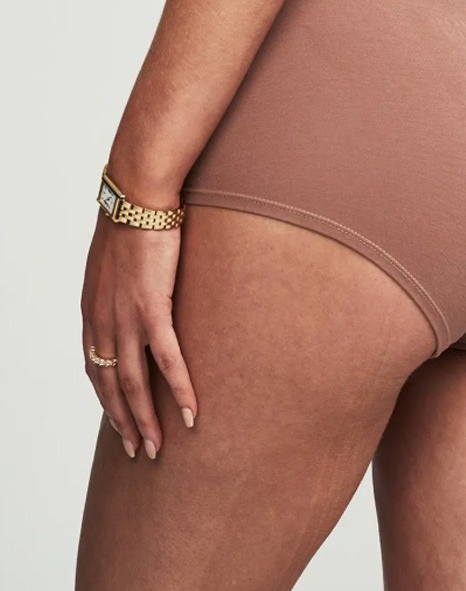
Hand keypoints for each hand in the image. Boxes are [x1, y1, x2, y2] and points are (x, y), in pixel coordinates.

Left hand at [80, 209, 196, 458]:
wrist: (136, 199)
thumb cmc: (129, 222)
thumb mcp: (112, 262)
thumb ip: (117, 287)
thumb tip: (132, 293)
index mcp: (92, 311)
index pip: (95, 366)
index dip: (106, 397)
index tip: (118, 419)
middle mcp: (102, 322)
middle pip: (110, 385)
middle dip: (123, 421)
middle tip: (137, 450)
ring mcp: (125, 318)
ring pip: (133, 383)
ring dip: (145, 419)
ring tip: (156, 447)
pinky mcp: (152, 309)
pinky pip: (167, 360)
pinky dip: (178, 389)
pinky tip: (189, 411)